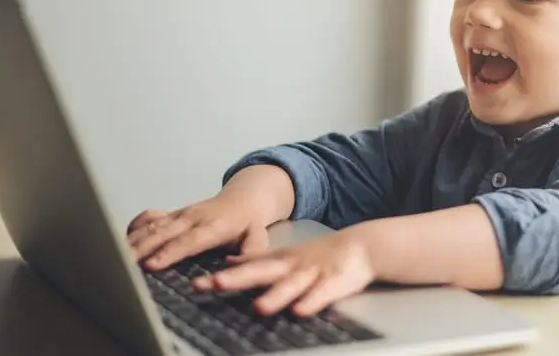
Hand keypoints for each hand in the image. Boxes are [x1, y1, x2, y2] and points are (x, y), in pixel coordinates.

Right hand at [126, 193, 269, 270]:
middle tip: (121, 265)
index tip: (152, 265)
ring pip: (152, 226)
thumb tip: (232, 266)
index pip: (189, 241)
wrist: (244, 199)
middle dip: (141, 249)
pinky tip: (121, 240)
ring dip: (133, 241)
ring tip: (113, 257)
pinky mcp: (171, 214)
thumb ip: (250, 253)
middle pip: (163, 233)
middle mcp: (193, 218)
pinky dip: (135, 227)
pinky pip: (149, 218)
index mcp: (214, 226)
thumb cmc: (249, 224)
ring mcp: (180, 214)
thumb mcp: (258, 238)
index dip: (170, 253)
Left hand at [193, 230, 374, 316]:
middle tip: (216, 284)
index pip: (247, 268)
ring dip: (275, 296)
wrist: (362, 246)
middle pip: (262, 273)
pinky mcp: (334, 284)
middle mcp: (292, 267)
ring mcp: (313, 275)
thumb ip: (257, 259)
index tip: (196, 284)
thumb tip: (228, 260)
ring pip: (291, 286)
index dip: (222, 276)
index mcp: (280, 261)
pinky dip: (311, 302)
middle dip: (239, 279)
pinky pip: (321, 295)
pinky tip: (300, 312)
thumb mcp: (286, 254)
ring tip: (258, 307)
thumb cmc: (322, 255)